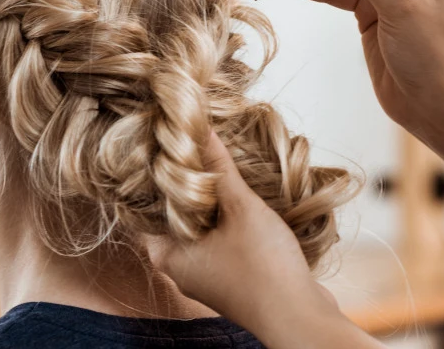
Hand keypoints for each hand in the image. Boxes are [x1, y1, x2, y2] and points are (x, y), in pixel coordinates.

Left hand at [144, 130, 342, 342]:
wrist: (299, 317)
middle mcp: (179, 267)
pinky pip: (220, 239)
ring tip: (220, 163)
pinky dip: (227, 219)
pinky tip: (242, 196)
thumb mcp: (240, 207)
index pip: (145, 206)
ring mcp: (206, 275)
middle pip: (174, 214)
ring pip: (200, 226)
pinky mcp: (230, 277)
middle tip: (195, 145)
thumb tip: (197, 125)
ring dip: (212, 200)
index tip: (165, 144)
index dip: (155, 173)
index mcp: (166, 254)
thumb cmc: (262, 267)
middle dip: (188, 183)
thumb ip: (218, 166)